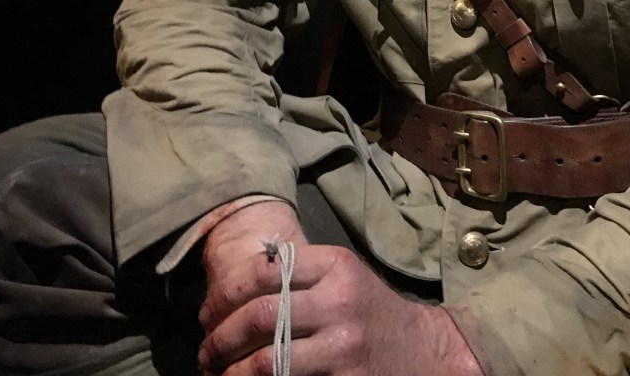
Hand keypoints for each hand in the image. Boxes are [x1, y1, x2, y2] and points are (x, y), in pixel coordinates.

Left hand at [197, 234, 481, 374]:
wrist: (424, 352)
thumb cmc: (369, 311)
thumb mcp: (342, 276)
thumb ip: (297, 272)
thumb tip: (229, 287)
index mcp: (335, 265)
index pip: (262, 269)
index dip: (223, 293)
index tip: (207, 312)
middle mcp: (340, 301)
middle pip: (258, 316)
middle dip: (219, 338)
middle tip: (205, 353)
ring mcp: (343, 346)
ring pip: (266, 361)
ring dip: (231, 373)